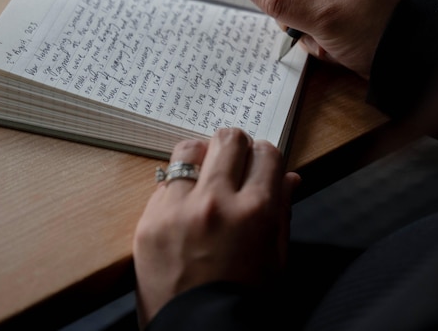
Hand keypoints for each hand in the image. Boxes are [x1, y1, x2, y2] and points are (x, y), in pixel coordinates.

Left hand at [133, 129, 299, 327]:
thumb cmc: (245, 298)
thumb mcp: (276, 258)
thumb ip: (282, 210)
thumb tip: (290, 177)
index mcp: (255, 211)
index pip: (266, 152)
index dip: (265, 156)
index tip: (260, 164)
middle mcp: (216, 201)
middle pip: (227, 139)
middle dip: (236, 146)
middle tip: (234, 162)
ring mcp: (177, 209)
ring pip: (188, 149)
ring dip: (201, 158)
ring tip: (204, 176)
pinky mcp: (148, 222)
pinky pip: (163, 184)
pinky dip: (177, 189)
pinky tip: (183, 208)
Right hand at [237, 0, 405, 78]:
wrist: (408, 63)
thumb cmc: (374, 32)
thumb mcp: (322, 16)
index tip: (283, 5)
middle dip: (292, 9)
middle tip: (309, 27)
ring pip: (294, 0)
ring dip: (303, 26)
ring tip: (326, 41)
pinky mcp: (338, 6)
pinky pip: (307, 15)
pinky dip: (314, 34)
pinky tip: (331, 46)